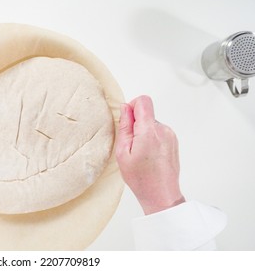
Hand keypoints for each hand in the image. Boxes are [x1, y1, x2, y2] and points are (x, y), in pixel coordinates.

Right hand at [115, 95, 183, 214]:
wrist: (161, 194)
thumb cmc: (141, 178)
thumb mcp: (122, 152)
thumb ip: (125, 127)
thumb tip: (125, 108)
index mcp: (149, 131)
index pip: (143, 101)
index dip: (132, 106)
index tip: (127, 121)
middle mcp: (163, 130)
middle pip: (146, 113)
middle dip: (135, 124)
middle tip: (131, 145)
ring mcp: (170, 136)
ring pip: (151, 123)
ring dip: (143, 133)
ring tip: (140, 153)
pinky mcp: (173, 141)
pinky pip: (158, 132)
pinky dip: (151, 139)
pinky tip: (148, 155)